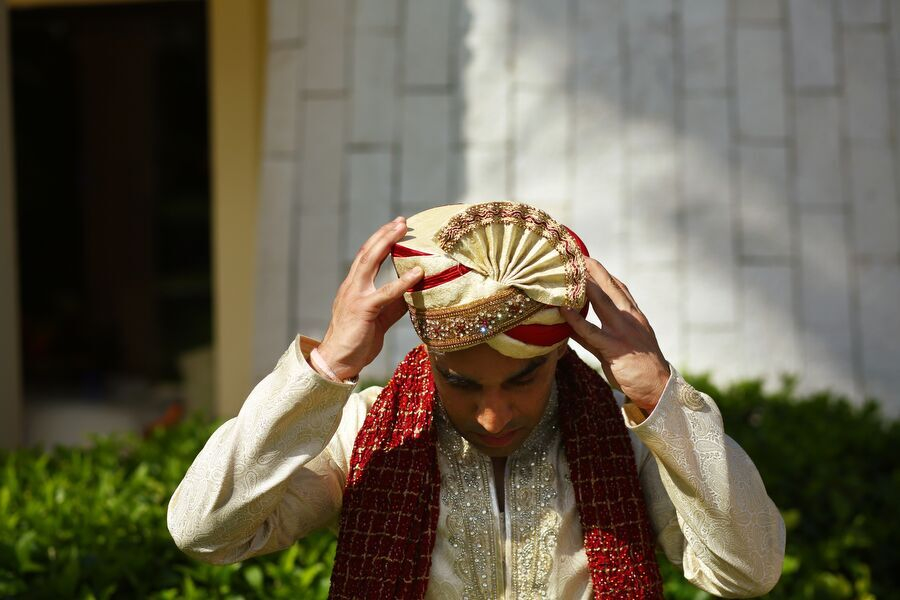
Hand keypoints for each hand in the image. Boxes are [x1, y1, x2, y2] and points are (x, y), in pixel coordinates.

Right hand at [316, 217, 423, 379]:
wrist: (337, 363)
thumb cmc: (357, 341)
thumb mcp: (379, 318)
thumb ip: (393, 304)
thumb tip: (413, 294)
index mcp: (354, 288)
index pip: (367, 257)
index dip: (381, 241)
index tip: (396, 227)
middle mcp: (352, 287)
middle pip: (367, 252)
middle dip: (384, 234)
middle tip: (401, 221)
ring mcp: (355, 296)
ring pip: (370, 262)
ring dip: (387, 243)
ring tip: (403, 231)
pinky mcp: (363, 309)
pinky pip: (385, 292)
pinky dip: (402, 281)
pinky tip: (417, 273)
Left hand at [560, 258, 669, 410]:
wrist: (658, 387)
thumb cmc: (640, 368)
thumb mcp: (624, 344)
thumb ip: (598, 333)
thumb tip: (574, 326)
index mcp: (634, 316)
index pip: (618, 288)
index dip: (603, 273)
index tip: (589, 260)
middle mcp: (630, 318)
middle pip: (609, 286)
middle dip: (592, 269)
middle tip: (576, 255)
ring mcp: (622, 331)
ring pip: (600, 301)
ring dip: (583, 285)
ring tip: (567, 272)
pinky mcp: (614, 347)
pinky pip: (590, 331)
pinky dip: (575, 319)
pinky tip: (563, 310)